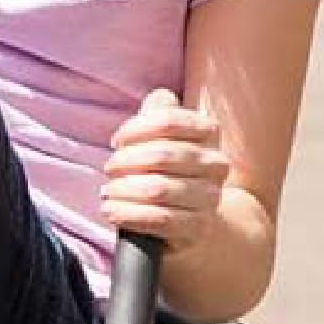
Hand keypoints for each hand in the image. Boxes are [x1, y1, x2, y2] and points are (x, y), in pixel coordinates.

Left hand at [100, 88, 230, 254]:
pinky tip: (111, 210)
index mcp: (209, 134)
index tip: (117, 141)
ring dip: (123, 189)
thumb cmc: (169, 170)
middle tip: (109, 168)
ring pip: (159, 189)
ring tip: (107, 192)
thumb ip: (160, 113)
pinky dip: (128, 214)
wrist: (193, 218)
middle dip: (125, 161)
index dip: (136, 129)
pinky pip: (160, 219)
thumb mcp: (162, 138)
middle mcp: (215, 164)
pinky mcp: (198, 226)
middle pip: (162, 155)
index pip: (169, 120)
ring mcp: (210, 197)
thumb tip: (160, 97)